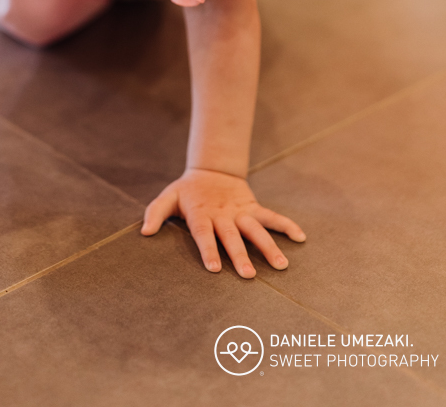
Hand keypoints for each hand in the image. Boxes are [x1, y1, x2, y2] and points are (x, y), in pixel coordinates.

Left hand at [141, 167, 304, 276]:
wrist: (212, 169)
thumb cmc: (188, 191)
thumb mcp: (169, 196)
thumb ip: (156, 212)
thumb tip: (144, 232)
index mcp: (201, 213)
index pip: (204, 233)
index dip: (209, 250)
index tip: (215, 269)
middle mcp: (222, 214)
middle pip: (232, 235)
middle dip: (240, 255)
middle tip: (248, 276)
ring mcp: (240, 211)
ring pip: (255, 229)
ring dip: (268, 246)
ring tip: (280, 265)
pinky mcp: (253, 208)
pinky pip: (272, 216)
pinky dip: (286, 225)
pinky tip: (300, 237)